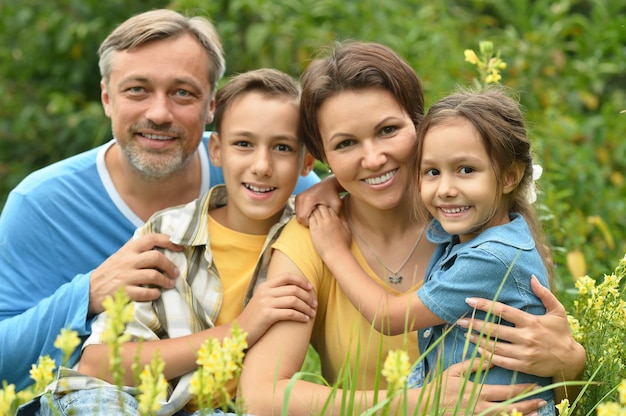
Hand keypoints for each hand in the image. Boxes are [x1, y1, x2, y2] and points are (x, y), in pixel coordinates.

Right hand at [89, 233, 181, 315]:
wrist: (89, 291)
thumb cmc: (110, 272)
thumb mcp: (121, 255)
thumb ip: (137, 249)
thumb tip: (161, 241)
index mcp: (128, 250)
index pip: (151, 238)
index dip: (168, 240)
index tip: (180, 246)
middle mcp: (127, 261)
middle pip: (156, 257)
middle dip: (170, 265)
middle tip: (175, 272)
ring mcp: (126, 277)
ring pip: (153, 275)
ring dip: (166, 281)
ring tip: (170, 284)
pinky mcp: (124, 292)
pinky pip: (146, 293)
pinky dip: (155, 294)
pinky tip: (156, 294)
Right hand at [237, 272, 316, 345]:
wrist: (239, 331)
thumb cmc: (254, 318)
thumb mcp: (262, 300)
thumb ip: (274, 293)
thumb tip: (294, 290)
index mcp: (265, 286)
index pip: (287, 276)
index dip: (301, 281)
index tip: (310, 288)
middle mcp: (265, 292)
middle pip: (294, 289)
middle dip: (308, 296)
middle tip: (315, 304)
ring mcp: (265, 303)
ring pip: (294, 301)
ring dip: (306, 307)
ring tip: (312, 313)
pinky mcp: (267, 315)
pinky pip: (290, 313)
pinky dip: (301, 316)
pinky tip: (305, 320)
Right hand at [294, 174, 343, 225]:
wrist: (329, 184)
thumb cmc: (334, 195)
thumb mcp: (337, 206)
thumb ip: (333, 216)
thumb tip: (329, 225)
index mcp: (309, 199)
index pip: (302, 218)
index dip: (309, 223)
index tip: (318, 220)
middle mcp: (301, 197)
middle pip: (299, 217)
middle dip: (307, 221)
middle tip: (317, 218)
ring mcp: (298, 196)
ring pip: (297, 214)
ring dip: (305, 217)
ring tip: (315, 214)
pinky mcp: (298, 197)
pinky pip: (298, 210)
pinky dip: (304, 213)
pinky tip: (312, 211)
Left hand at [309, 205, 351, 261]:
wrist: (336, 254)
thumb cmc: (343, 245)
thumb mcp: (347, 230)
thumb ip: (342, 222)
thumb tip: (338, 218)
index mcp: (335, 219)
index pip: (328, 207)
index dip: (326, 209)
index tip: (325, 212)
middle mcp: (327, 220)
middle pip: (320, 207)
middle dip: (319, 208)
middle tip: (318, 213)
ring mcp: (319, 225)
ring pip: (314, 212)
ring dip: (313, 213)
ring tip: (313, 216)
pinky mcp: (313, 230)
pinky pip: (309, 219)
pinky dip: (309, 218)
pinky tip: (310, 221)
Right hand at [423, 360, 547, 414]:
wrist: (426, 406)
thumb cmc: (440, 386)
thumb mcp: (454, 371)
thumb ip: (474, 364)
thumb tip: (491, 356)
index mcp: (478, 392)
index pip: (506, 391)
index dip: (522, 389)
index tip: (534, 385)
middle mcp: (481, 407)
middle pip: (511, 408)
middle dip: (528, 404)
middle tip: (542, 401)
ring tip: (537, 414)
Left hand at [457, 275, 584, 381]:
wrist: (571, 361)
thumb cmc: (562, 333)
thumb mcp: (558, 311)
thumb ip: (544, 294)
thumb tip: (532, 278)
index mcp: (532, 322)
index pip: (504, 311)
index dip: (485, 305)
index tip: (469, 300)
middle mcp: (526, 337)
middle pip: (495, 329)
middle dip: (475, 323)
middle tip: (459, 320)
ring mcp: (524, 353)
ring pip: (495, 346)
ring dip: (478, 340)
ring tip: (464, 333)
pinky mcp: (523, 366)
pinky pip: (501, 361)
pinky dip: (487, 355)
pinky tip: (476, 350)